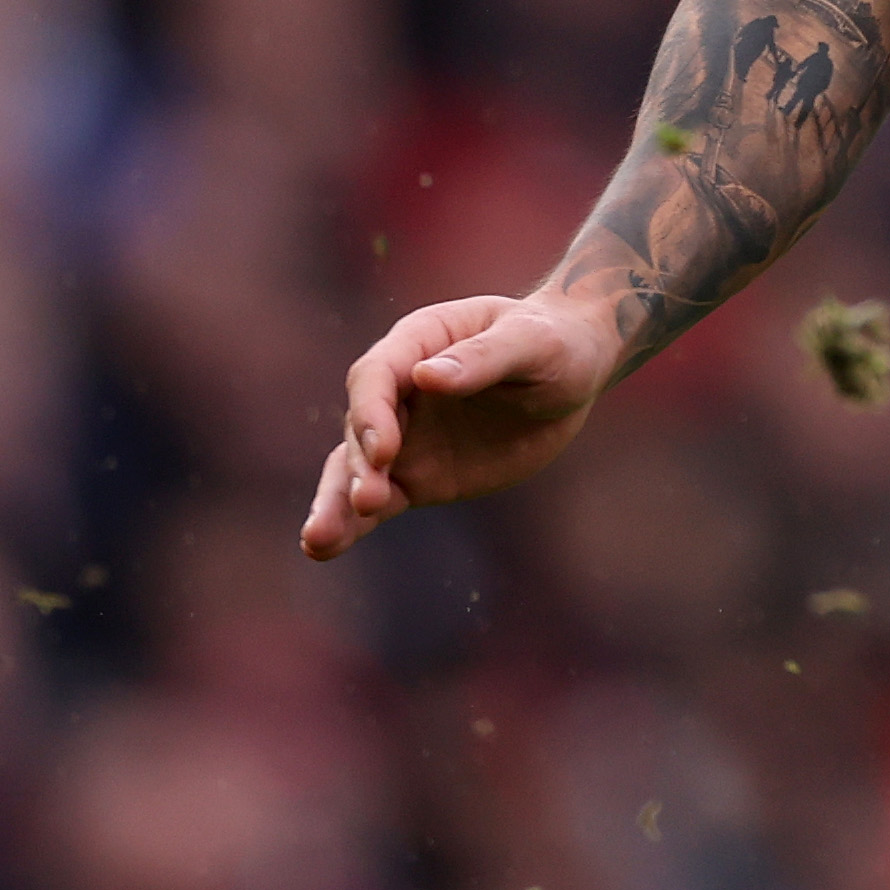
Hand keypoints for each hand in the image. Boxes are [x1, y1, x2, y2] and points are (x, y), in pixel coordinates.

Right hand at [300, 289, 619, 557]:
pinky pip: (377, 501)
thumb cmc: (554, 344)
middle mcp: (400, 389)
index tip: (384, 450)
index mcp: (419, 341)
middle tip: (369, 500)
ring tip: (317, 539)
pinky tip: (323, 548)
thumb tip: (427, 376)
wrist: (571, 372)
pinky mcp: (417, 475)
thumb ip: (484, 358)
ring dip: (336, 502)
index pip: (377, 375)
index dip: (373, 412)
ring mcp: (405, 436)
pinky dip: (351, 524)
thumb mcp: (531, 343)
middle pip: (360, 427)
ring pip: (355, 469)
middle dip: (360, 465)